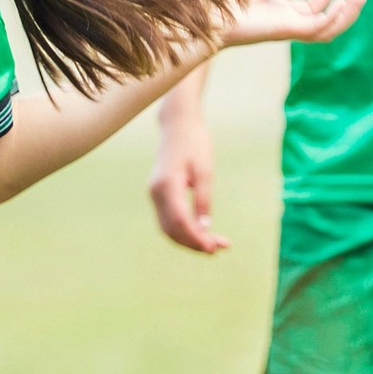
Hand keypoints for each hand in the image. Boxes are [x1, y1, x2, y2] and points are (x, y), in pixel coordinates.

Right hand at [150, 108, 225, 254]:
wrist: (178, 124)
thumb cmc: (195, 143)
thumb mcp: (205, 170)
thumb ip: (204, 199)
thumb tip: (205, 227)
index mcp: (167, 185)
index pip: (180, 221)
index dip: (197, 238)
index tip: (215, 248)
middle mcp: (156, 192)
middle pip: (172, 229)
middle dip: (194, 242)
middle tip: (218, 249)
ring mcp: (154, 194)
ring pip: (168, 228)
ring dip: (189, 239)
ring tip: (214, 244)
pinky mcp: (158, 194)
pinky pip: (168, 219)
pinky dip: (184, 229)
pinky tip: (202, 233)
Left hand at [221, 0, 364, 48]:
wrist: (207, 12)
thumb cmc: (223, 0)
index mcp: (281, 13)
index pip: (313, 7)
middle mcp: (287, 23)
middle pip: (325, 21)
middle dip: (345, 9)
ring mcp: (287, 28)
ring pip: (326, 30)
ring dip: (345, 16)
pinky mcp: (285, 30)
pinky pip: (316, 29)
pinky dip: (331, 18)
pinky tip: (340, 3)